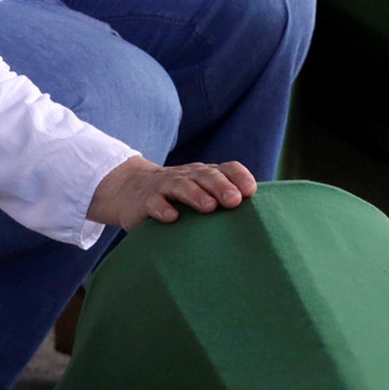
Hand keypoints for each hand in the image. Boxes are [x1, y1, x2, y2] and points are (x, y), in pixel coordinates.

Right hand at [88, 155, 258, 229]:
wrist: (129, 189)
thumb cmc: (177, 197)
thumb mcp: (200, 192)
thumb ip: (224, 200)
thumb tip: (259, 221)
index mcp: (204, 174)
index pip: (226, 168)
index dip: (239, 176)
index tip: (250, 191)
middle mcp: (187, 176)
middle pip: (206, 176)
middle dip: (221, 186)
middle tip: (233, 201)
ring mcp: (164, 186)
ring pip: (181, 185)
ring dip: (195, 195)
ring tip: (209, 207)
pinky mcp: (144, 201)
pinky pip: (154, 203)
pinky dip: (162, 208)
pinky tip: (172, 217)